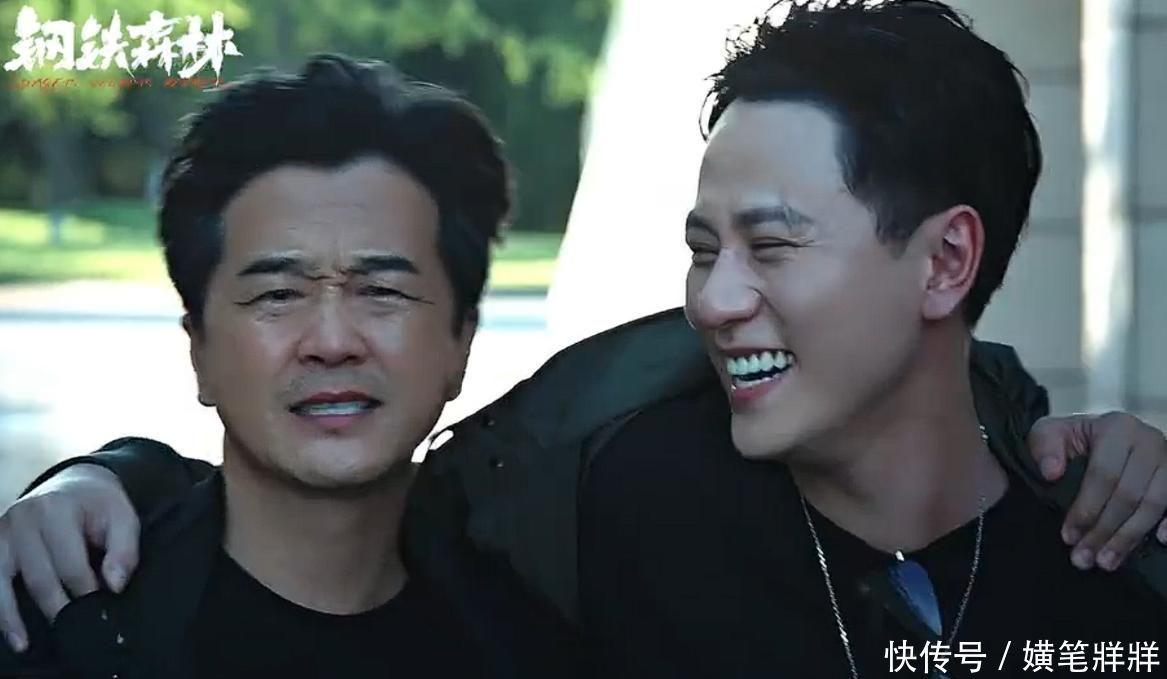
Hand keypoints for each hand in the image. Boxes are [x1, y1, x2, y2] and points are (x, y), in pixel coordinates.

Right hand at [0, 464, 138, 652]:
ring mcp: (3, 531)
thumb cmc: (100, 505)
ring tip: (26, 642)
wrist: (73, 483)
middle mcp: (23, 518)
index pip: (70, 564)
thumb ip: (124, 551)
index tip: (99, 609)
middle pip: (39, 577)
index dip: (86, 592)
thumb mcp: (123, 518)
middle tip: (76, 628)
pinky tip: (10, 629)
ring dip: (14, 616)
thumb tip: (115, 585)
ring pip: (4, 582)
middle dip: (58, 607)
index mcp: (57, 509)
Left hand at [1027, 412, 1166, 570]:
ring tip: (1105, 562)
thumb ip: (1044, 446)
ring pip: (1154, 505)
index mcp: (1117, 428)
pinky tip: (1159, 542)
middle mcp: (1149, 441)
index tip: (1067, 536)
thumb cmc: (1071, 439)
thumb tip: (1051, 473)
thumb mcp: (1048, 433)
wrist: (1096, 437)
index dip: (1086, 508)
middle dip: (1104, 531)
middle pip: (1129, 495)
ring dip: (1128, 537)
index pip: (1104, 475)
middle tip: (1083, 558)